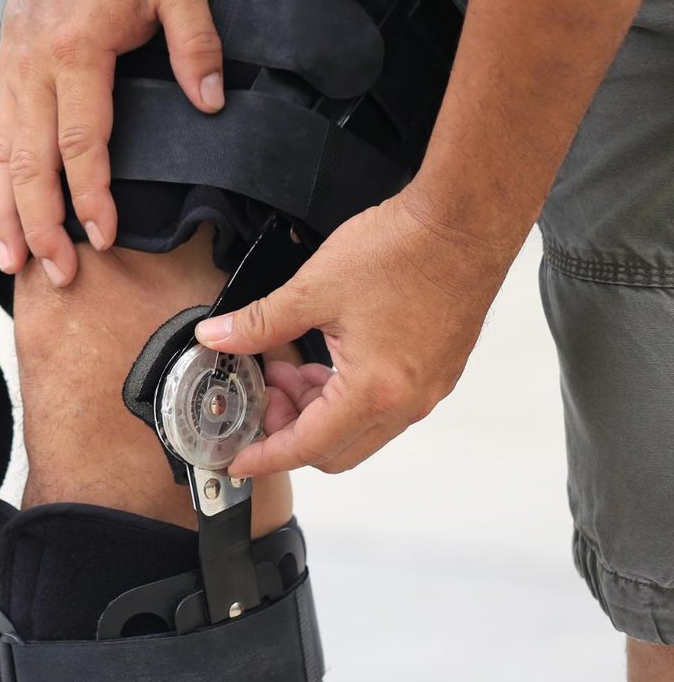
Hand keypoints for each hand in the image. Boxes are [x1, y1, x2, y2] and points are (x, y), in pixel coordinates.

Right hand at [0, 0, 223, 287]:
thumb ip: (196, 39)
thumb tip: (208, 101)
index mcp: (77, 54)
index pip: (81, 142)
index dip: (91, 196)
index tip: (103, 237)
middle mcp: (33, 74)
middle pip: (31, 166)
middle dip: (41, 226)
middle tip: (56, 272)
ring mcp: (10, 81)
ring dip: (4, 218)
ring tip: (12, 263)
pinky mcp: (0, 84)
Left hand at [193, 190, 524, 475]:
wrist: (466, 221)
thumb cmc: (401, 250)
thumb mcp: (313, 289)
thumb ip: (259, 324)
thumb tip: (217, 338)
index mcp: (373, 391)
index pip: (307, 447)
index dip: (266, 457)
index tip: (237, 460)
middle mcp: (407, 402)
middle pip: (336, 450)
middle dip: (289, 432)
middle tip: (264, 397)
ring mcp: (428, 389)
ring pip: (360, 430)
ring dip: (318, 412)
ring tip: (290, 370)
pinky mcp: (438, 372)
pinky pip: (385, 407)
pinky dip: (346, 398)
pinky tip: (325, 361)